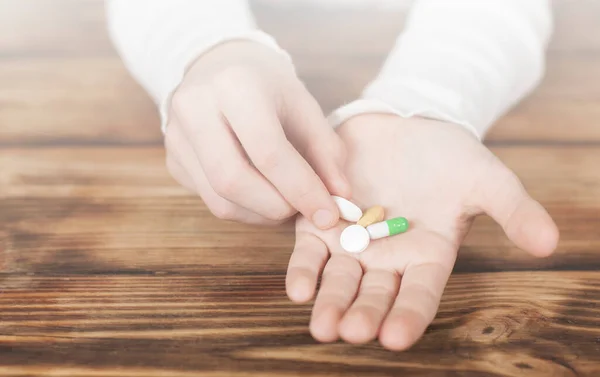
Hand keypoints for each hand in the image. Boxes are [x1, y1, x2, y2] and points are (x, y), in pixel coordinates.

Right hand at [164, 41, 349, 226]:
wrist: (218, 67)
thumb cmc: (267, 86)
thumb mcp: (304, 106)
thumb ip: (326, 151)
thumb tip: (341, 197)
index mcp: (234, 86)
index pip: (267, 151)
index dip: (301, 189)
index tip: (328, 212)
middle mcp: (195, 109)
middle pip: (233, 181)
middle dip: (277, 207)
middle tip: (304, 210)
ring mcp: (177, 137)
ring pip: (219, 200)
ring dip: (262, 214)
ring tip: (287, 203)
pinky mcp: (174, 160)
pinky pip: (211, 200)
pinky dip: (245, 210)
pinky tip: (263, 196)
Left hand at [286, 114, 558, 349]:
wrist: (405, 124)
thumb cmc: (449, 156)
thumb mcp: (486, 179)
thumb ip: (512, 210)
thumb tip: (549, 243)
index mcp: (427, 255)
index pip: (419, 293)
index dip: (408, 315)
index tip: (396, 338)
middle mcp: (388, 257)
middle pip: (374, 294)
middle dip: (362, 314)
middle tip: (351, 332)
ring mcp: (353, 242)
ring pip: (340, 279)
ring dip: (330, 302)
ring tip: (322, 325)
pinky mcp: (323, 221)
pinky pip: (311, 249)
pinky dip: (304, 268)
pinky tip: (298, 287)